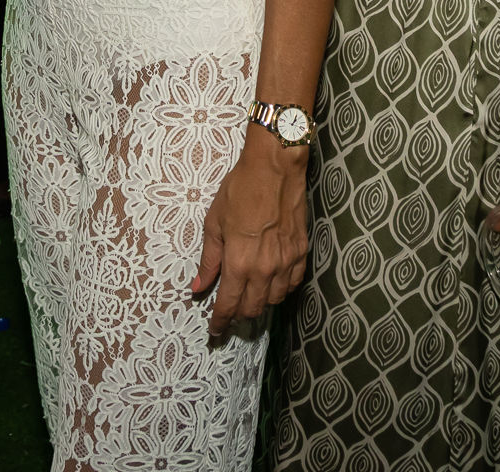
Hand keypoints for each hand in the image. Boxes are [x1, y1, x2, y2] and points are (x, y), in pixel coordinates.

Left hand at [191, 127, 309, 338]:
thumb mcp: (214, 224)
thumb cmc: (240, 190)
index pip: (228, 305)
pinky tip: (272, 282)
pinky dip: (281, 289)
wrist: (275, 168)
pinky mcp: (301, 253)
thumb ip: (208, 260)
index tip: (215, 331)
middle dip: (239, 315)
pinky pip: (292, 284)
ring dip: (260, 303)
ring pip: (274, 300)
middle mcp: (264, 269)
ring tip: (249, 295)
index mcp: (239, 263)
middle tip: (230, 311)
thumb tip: (198, 286)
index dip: (220, 322)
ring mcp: (286, 262)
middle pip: (253, 309)